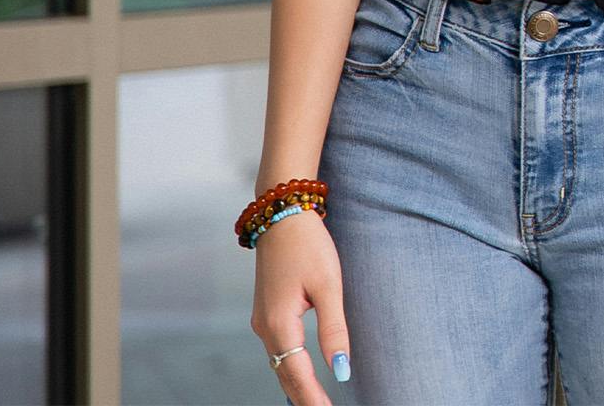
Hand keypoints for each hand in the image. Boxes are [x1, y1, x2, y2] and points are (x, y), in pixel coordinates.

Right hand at [250, 210, 351, 405]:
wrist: (282, 215)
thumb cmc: (308, 246)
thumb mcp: (328, 286)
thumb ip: (334, 329)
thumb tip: (340, 370)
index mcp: (279, 324)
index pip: (297, 375)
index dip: (313, 399)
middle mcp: (264, 328)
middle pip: (285, 374)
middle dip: (304, 398)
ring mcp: (262, 321)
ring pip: (280, 364)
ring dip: (297, 386)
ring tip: (317, 403)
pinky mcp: (267, 313)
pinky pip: (279, 351)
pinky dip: (291, 368)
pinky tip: (302, 378)